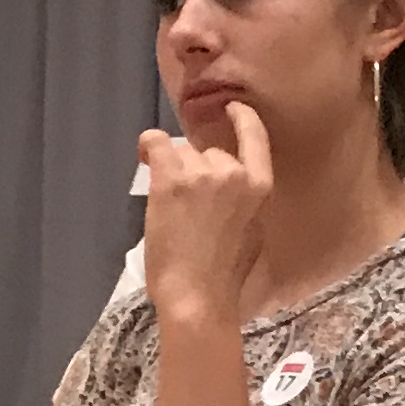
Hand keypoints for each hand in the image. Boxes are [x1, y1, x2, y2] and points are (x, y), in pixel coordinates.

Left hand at [140, 104, 271, 332]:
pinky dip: (148, 147)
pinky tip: (144, 154)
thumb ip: (246, 202)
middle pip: (209, 153)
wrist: (198, 296)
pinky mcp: (171, 180)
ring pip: (182, 155)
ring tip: (171, 209)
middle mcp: (233, 171)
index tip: (232, 109)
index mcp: (260, 185)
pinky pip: (155, 144)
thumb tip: (232, 190)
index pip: (255, 135)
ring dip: (174, 173)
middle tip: (187, 208)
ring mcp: (202, 174)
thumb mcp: (253, 233)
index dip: (242, 118)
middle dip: (196, 172)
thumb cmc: (224, 277)